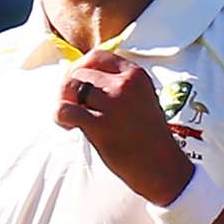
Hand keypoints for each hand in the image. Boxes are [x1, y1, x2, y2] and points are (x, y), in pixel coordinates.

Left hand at [55, 50, 193, 205]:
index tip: (77, 81)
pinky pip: (66, 110)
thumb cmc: (149, 135)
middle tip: (72, 104)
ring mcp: (113, 104)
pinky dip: (60, 116)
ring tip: (72, 118)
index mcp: (136, 75)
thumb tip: (81, 76)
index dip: (81, 66)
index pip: (98, 56)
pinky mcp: (101, 125)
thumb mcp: (142, 98)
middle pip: (81, 72)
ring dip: (65, 102)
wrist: (162, 167)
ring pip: (73, 89)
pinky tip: (70, 126)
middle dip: (70, 87)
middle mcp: (125, 85)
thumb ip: (117, 84)